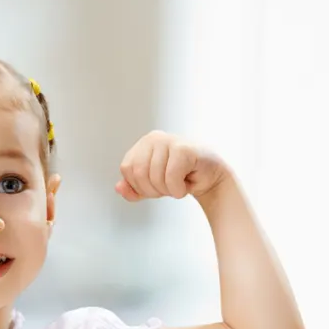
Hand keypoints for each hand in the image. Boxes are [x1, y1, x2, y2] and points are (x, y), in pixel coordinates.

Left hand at [115, 131, 230, 202]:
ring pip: (154, 178)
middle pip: (138, 174)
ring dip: (169, 191)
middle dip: (153, 190)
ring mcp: (169, 141)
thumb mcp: (152, 187)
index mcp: (143, 144)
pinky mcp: (184, 149)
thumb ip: (133, 188)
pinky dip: (179, 190)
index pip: (127, 169)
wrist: (211, 179)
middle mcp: (154, 138)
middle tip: (169, 187)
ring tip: (180, 183)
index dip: (139, 185)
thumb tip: (118, 187)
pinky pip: (171, 179)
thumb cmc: (180, 178)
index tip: (157, 185)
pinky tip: (188, 183)